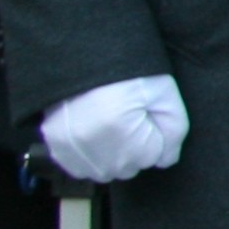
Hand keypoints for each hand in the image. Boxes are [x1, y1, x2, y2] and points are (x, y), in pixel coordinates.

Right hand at [39, 74, 186, 183]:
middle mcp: (94, 149)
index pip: (153, 158)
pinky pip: (79, 168)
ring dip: (111, 156)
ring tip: (109, 125)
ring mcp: (71, 150)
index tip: (145, 114)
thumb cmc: (132, 74)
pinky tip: (93, 134)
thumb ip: (174, 132)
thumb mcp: (166, 96)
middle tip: (127, 118)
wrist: (86, 57)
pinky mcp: (54, 146)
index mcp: (123, 134)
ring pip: (104, 171)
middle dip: (134, 148)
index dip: (154, 135)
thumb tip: (165, 160)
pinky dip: (88, 157)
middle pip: (128, 168)